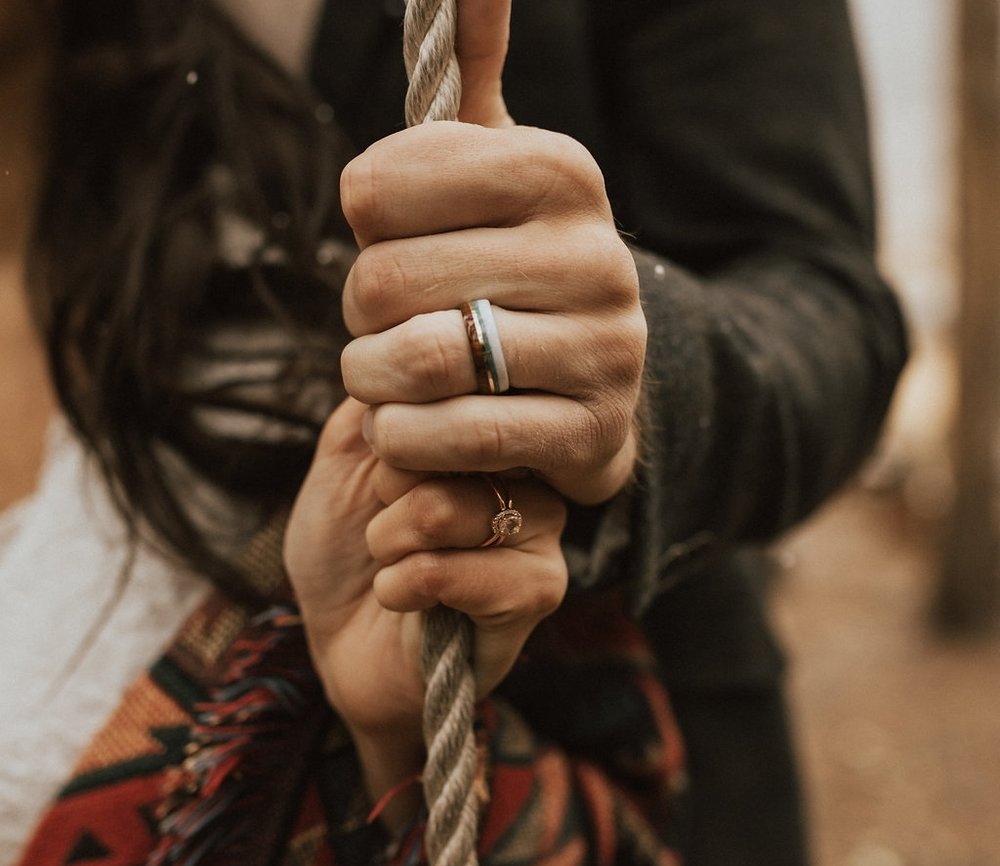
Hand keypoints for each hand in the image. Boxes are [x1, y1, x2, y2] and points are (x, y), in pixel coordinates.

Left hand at [283, 398, 567, 814]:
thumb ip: (380, 399)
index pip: (458, 389)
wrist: (339, 642)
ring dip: (389, 540)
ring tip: (390, 558)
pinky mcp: (536, 592)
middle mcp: (528, 470)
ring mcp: (539, 531)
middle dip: (388, 485)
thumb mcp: (346, 455)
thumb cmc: (347, 546)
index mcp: (491, 430)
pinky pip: (453, 570)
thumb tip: (407, 357)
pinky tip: (400, 597)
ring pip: (449, 508)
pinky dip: (401, 586)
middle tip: (385, 517)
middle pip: (453, 442)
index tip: (377, 465)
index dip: (394, 427)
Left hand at [339, 4, 645, 506]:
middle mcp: (598, 258)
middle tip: (380, 325)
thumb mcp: (495, 171)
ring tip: (385, 380)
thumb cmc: (510, 272)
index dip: (361, 223)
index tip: (385, 236)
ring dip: (372, 382)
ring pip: (419, 363)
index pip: (381, 184)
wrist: (587, 386)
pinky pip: (454, 438)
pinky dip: (405, 441)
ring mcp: (605, 353)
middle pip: (388, 281)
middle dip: (360, 314)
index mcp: (563, 174)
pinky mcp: (591, 435)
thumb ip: (469, 74)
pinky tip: (411, 432)